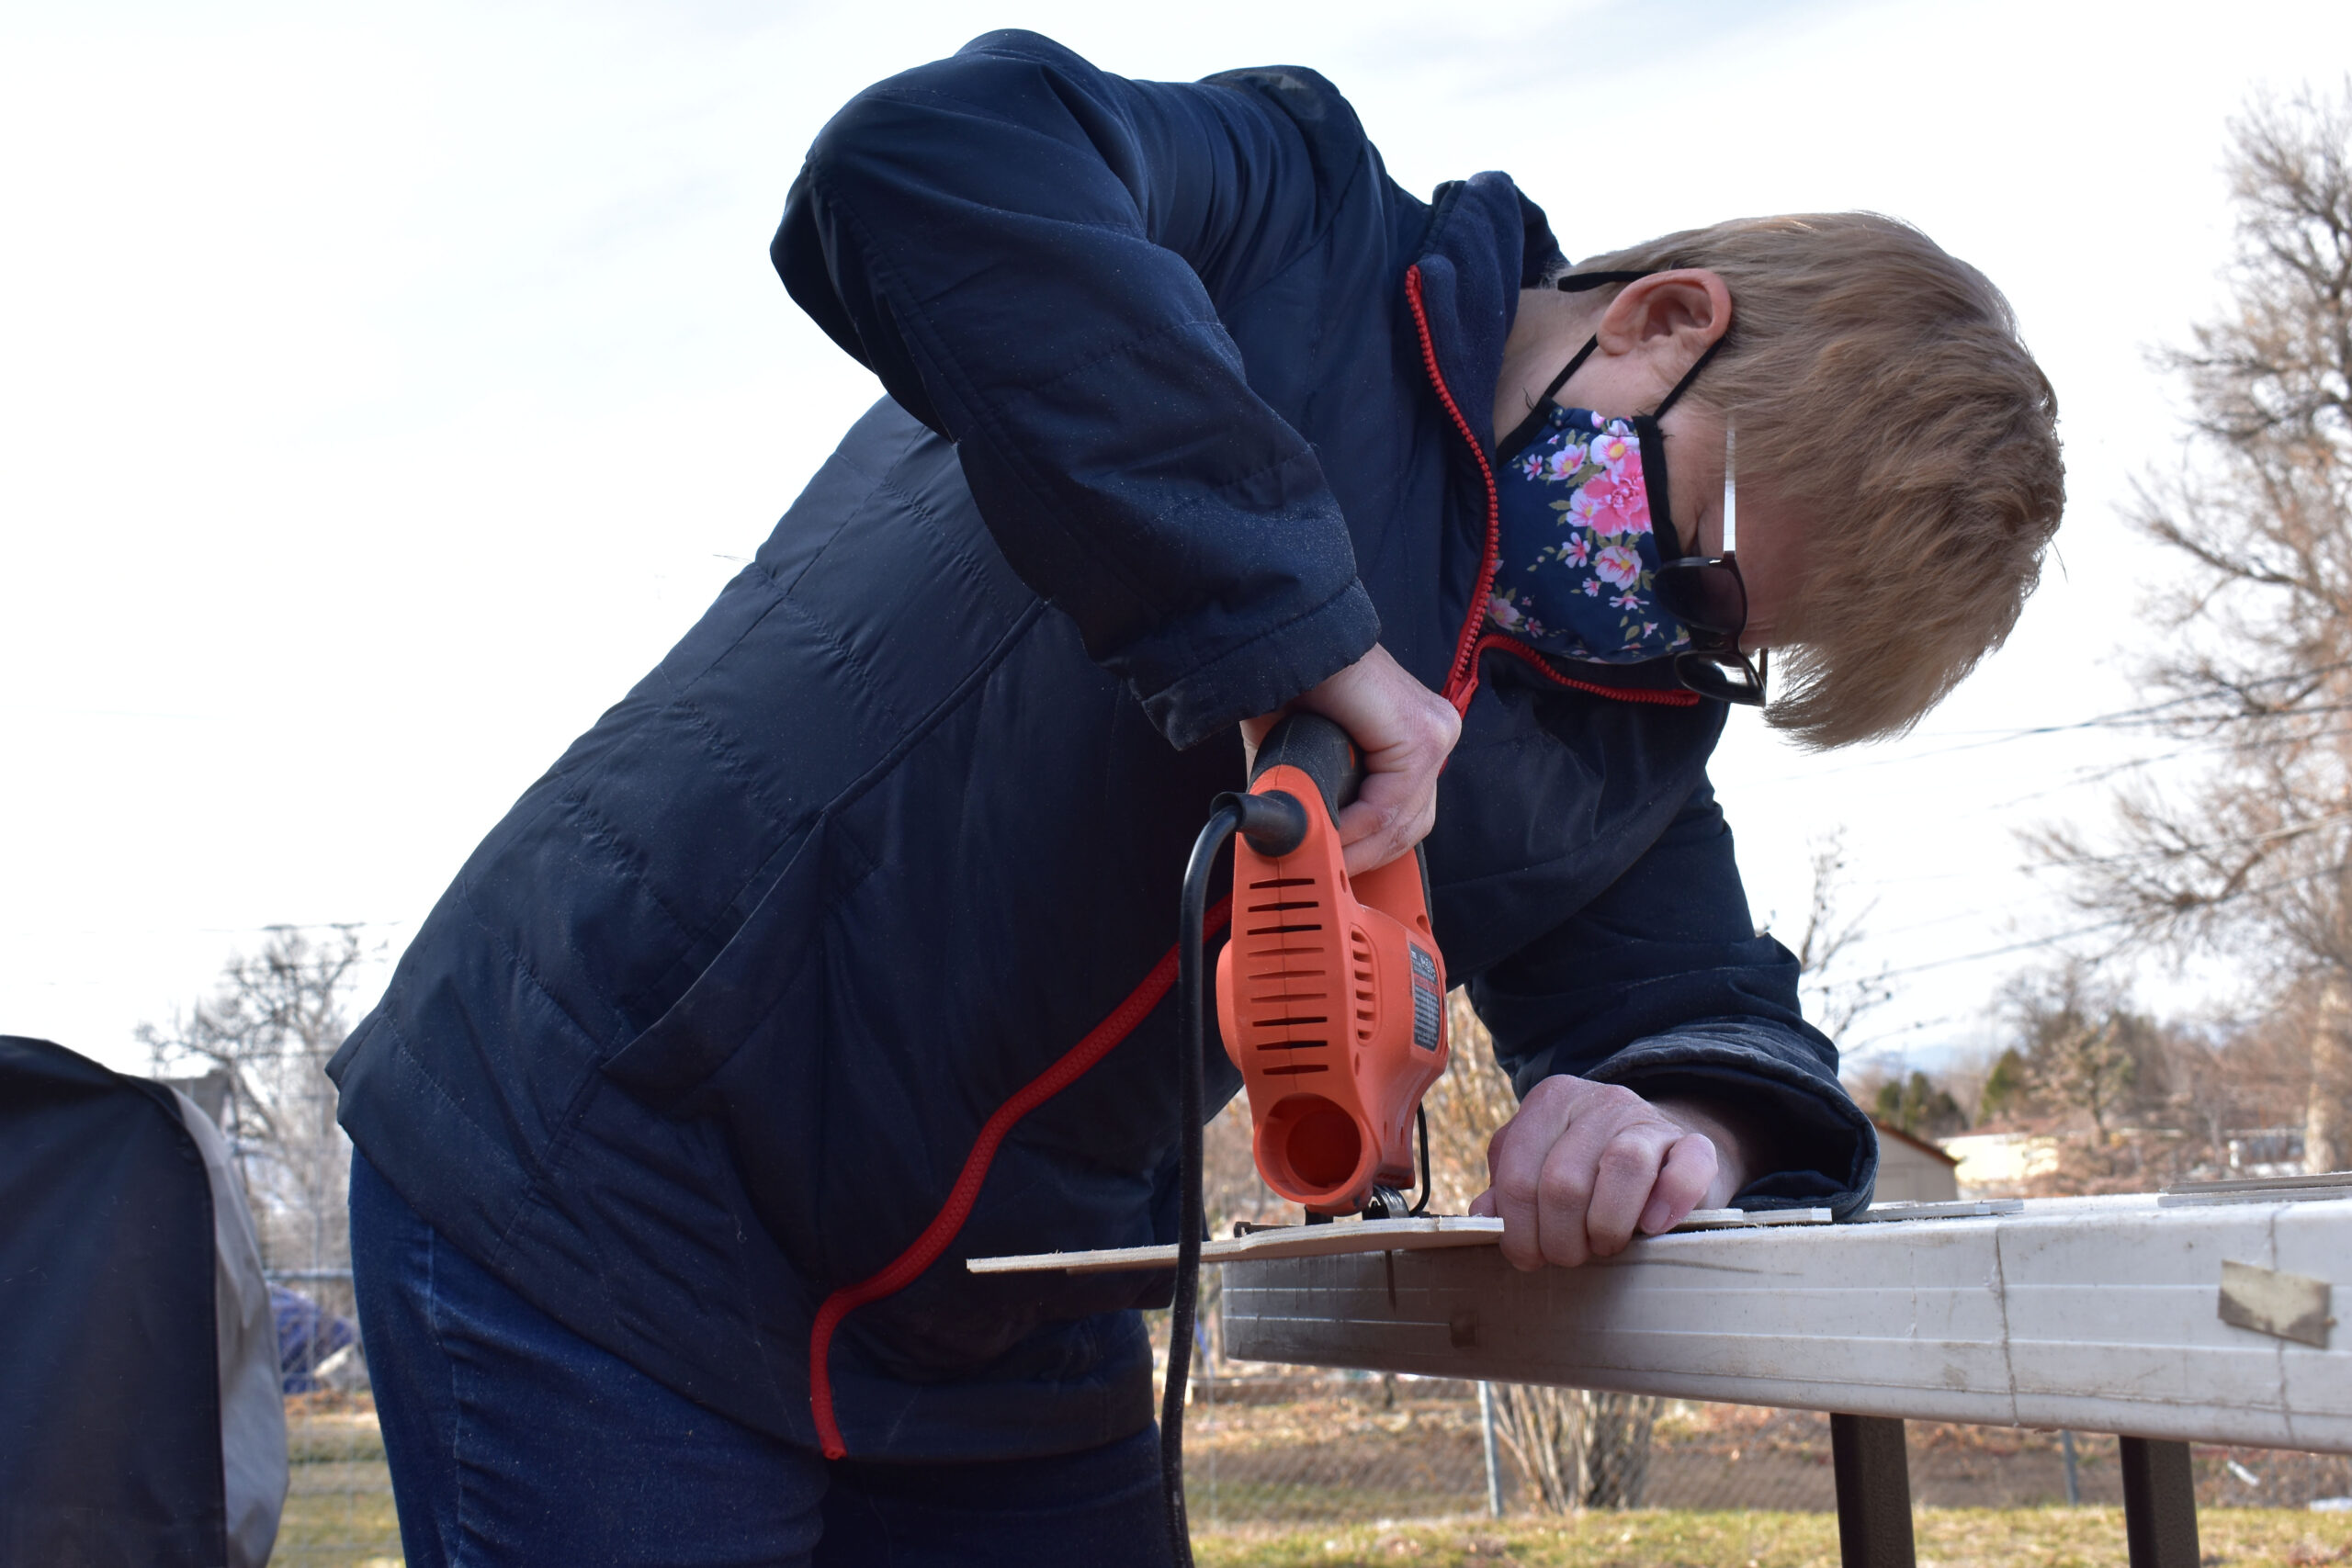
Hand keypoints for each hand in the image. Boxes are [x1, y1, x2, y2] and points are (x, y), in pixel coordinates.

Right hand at [1241, 643, 1460, 876]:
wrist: (1280, 638)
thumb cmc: (1288, 684)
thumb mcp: (1307, 755)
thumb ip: (1316, 800)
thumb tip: (1305, 850)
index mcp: (1415, 735)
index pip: (1404, 817)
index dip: (1367, 853)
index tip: (1329, 872)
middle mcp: (1434, 731)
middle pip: (1410, 825)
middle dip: (1365, 858)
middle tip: (1321, 872)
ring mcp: (1434, 730)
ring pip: (1403, 822)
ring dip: (1357, 849)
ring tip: (1318, 857)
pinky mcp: (1421, 733)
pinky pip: (1391, 805)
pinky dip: (1357, 829)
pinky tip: (1327, 833)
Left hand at [1467, 1076, 1747, 1268]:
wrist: (1664, 1153)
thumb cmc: (1589, 1171)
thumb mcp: (1540, 1170)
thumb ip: (1508, 1190)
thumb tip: (1483, 1217)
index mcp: (1550, 1102)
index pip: (1518, 1173)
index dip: (1519, 1229)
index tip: (1530, 1257)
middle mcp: (1598, 1101)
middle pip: (1564, 1180)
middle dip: (1560, 1238)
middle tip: (1570, 1256)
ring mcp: (1648, 1119)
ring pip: (1622, 1168)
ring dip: (1607, 1227)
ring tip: (1604, 1247)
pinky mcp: (1695, 1144)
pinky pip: (1686, 1170)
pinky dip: (1668, 1203)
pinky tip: (1652, 1227)